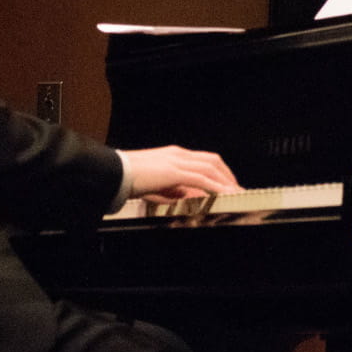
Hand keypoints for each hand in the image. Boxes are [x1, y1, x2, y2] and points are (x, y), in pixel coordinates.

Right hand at [120, 145, 240, 200]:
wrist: (114, 173)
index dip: (219, 171)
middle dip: (227, 175)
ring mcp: (176, 161)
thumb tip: (187, 196)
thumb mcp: (156, 184)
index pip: (204, 159)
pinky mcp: (173, 172)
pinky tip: (224, 194)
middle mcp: (178, 154)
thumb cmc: (129, 178)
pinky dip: (216, 186)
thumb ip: (172, 188)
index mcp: (174, 154)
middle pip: (212, 161)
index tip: (228, 183)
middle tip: (237, 189)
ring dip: (226, 181)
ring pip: (210, 168)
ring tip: (236, 193)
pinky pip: (201, 179)